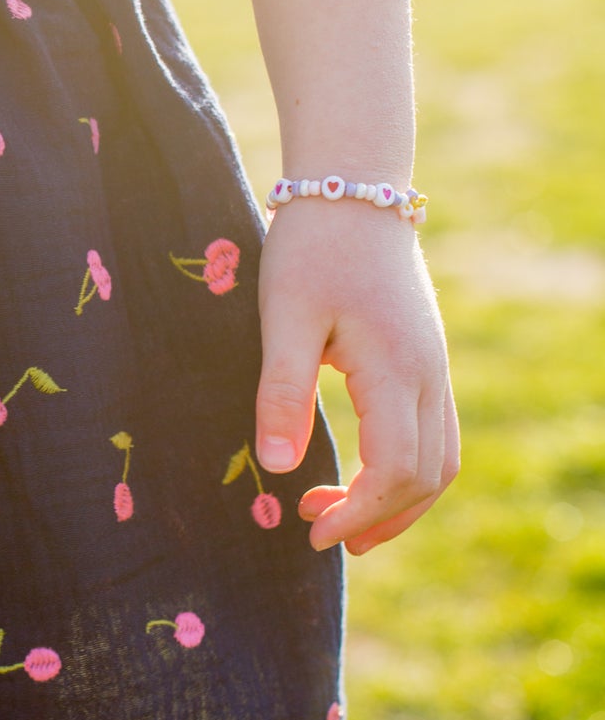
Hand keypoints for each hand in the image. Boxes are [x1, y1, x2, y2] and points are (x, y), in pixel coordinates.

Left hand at [254, 201, 458, 554]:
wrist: (353, 188)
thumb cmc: (312, 249)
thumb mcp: (283, 318)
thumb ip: (282, 392)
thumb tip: (278, 468)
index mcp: (397, 370)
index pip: (396, 471)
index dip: (357, 513)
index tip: (309, 532)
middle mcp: (430, 375)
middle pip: (428, 476)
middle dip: (377, 518)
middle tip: (313, 531)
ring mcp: (435, 367)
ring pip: (440, 459)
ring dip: (397, 501)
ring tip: (338, 518)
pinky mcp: (426, 359)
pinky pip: (434, 435)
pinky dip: (404, 470)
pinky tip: (359, 474)